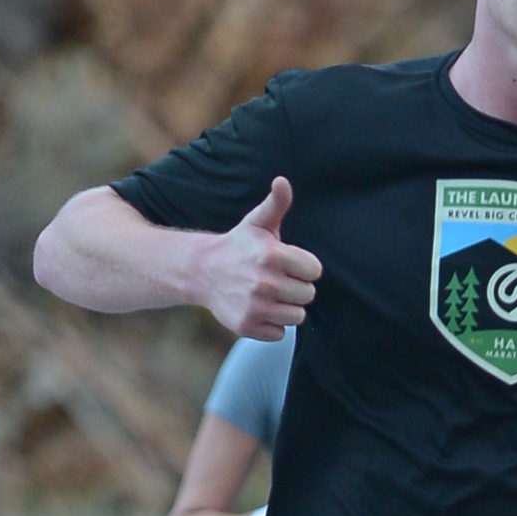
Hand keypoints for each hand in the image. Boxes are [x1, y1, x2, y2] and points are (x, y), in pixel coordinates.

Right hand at [204, 176, 319, 339]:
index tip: (289, 264)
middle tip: (278, 280)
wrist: (202, 271)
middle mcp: (265, 282)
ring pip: (297, 316)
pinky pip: (280, 333)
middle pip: (308, 295)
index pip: (314, 271)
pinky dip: (273, 325)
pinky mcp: (247, 326)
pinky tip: (260, 309)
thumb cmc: (238, 246)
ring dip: (287, 307)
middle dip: (296, 287)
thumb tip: (282, 181)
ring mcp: (255, 306)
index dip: (304, 268)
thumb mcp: (258, 222)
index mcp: (272, 255)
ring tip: (270, 295)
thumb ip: (276, 204)